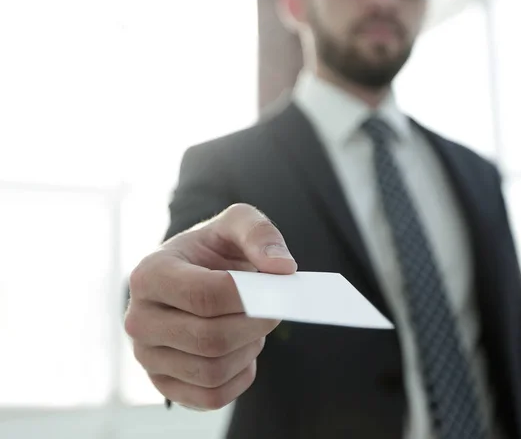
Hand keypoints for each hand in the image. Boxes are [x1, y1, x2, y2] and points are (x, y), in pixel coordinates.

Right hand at [125, 203, 296, 409]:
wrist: (194, 276)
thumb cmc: (213, 249)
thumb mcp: (236, 223)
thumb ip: (260, 234)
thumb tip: (282, 269)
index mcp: (149, 274)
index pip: (205, 296)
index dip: (250, 298)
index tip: (275, 289)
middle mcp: (139, 319)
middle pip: (210, 338)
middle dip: (255, 325)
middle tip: (273, 309)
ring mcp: (147, 356)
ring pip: (213, 371)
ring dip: (248, 350)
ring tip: (253, 326)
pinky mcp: (164, 384)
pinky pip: (212, 396)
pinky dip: (240, 377)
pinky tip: (243, 350)